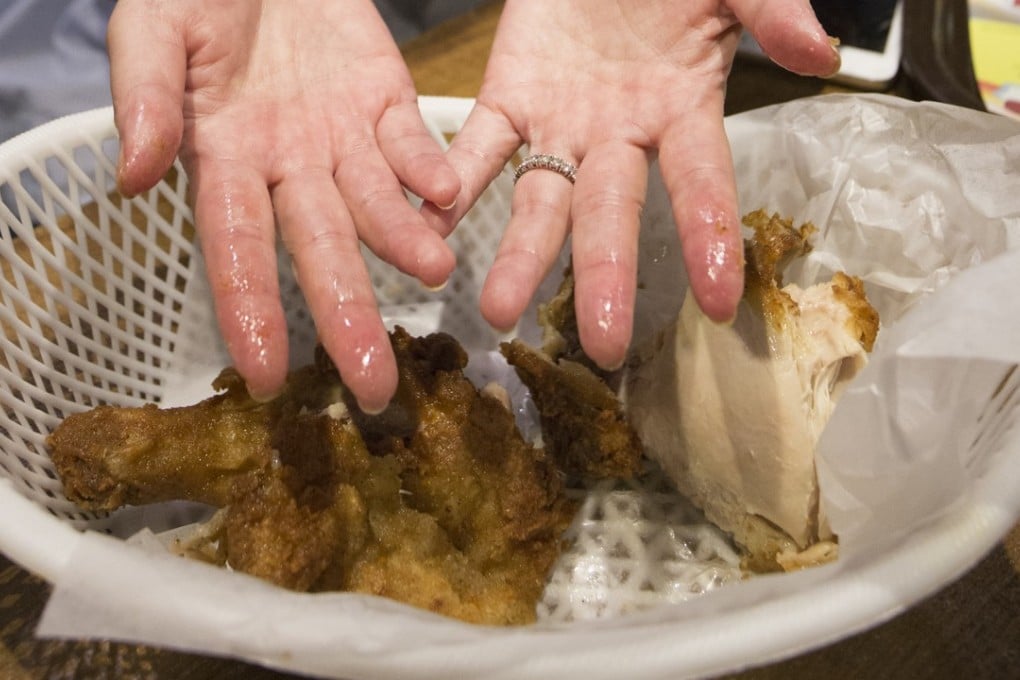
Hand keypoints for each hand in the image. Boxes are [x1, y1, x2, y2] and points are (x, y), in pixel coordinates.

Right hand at [108, 0, 460, 411]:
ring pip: (376, 206)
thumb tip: (133, 177)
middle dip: (346, 315)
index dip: (251, 310)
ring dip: (402, 241)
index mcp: (224, 159)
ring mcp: (343, 139)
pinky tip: (444, 199)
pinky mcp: (387, 103)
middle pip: (320, 251)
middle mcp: (289, 167)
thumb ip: (145, 95)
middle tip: (375, 387)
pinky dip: (428, 170)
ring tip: (431, 271)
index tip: (267, 377)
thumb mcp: (153, 27)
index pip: (237, 249)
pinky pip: (411, 144)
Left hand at [424, 0, 838, 369]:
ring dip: (521, 255)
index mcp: (681, 110)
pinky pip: (476, 147)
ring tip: (498, 309)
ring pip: (539, 200)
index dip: (710, 237)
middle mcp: (619, 137)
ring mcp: (560, 123)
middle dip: (605, 275)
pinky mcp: (509, 97)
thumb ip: (770, 9)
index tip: (719, 304)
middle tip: (602, 344)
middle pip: (612, 215)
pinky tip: (430, 229)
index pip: (701, 185)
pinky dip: (452, 187)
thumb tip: (820, 53)